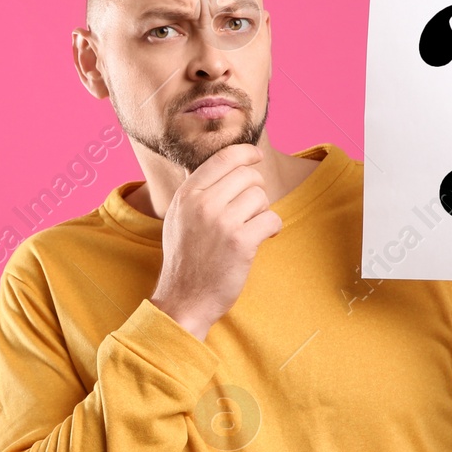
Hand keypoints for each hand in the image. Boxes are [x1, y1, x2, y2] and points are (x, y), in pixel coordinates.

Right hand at [150, 143, 282, 340]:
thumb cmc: (186, 258)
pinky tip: (263, 237)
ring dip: (262, 211)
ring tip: (250, 228)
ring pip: (261, 197)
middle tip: (251, 209)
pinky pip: (272, 219)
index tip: (256, 156)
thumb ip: (197, 192)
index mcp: (187, 195)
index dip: (246, 153)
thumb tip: (223, 164)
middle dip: (256, 190)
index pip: (223, 158)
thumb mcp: (179, 217)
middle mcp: (202, 204)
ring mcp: (222, 222)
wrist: (184, 299)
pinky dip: (272, 228)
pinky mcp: (241, 242)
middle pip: (247, 176)